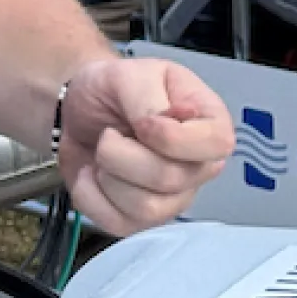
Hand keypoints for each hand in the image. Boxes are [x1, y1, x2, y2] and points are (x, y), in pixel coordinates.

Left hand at [56, 55, 234, 233]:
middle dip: (122, 152)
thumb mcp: (129, 74)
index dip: (172, 138)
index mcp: (210, 124)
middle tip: (110, 133)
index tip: (142, 122)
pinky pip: (117, 223)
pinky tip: (91, 173)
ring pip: (146, 208)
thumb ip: (148, 97)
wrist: (78, 107)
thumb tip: (161, 125)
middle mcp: (198, 166)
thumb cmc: (113, 89)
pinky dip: (90, 196)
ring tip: (104, 152)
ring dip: (107, 174)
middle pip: (171, 179)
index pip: (217, 144)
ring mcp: (173, 197)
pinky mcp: (140, 219)